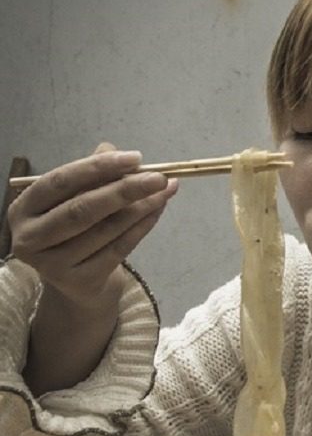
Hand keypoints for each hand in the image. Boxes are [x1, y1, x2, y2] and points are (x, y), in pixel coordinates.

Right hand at [8, 144, 176, 306]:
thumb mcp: (73, 198)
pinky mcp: (79, 281)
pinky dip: (141, 228)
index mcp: (23, 208)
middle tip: (159, 178)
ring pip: (105, 230)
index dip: (97, 167)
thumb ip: (93, 175)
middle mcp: (31, 238)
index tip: (134, 157)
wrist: (74, 280)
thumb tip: (120, 154)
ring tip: (165, 192)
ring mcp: (53, 264)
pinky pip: (118, 250)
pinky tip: (157, 211)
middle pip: (82, 209)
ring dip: (141, 208)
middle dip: (125, 190)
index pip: (61, 181)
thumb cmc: (73, 229)